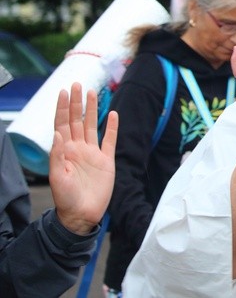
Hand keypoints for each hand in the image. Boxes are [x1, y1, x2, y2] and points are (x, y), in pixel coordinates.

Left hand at [50, 83, 117, 234]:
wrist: (83, 215)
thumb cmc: (66, 199)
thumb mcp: (57, 178)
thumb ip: (57, 155)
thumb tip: (58, 133)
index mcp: (65, 151)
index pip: (63, 124)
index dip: (63, 108)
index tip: (64, 92)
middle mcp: (78, 148)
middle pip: (77, 120)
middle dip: (76, 102)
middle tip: (77, 84)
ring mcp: (93, 153)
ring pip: (93, 126)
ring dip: (92, 109)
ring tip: (92, 92)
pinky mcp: (106, 160)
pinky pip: (110, 140)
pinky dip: (112, 127)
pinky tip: (114, 114)